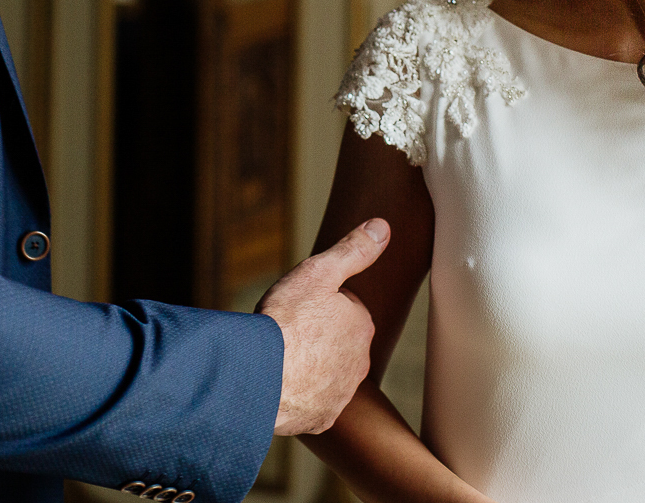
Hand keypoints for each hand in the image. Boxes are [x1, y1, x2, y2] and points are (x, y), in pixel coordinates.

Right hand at [258, 218, 388, 435]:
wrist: (261, 376)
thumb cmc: (287, 321)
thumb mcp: (319, 272)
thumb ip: (353, 250)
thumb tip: (383, 227)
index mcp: (361, 324)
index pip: (343, 308)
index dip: (316, 303)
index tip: (297, 306)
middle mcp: (359, 362)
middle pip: (336, 341)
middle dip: (316, 336)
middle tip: (287, 331)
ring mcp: (342, 393)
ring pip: (325, 372)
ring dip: (308, 365)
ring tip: (280, 358)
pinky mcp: (322, 417)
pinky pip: (312, 402)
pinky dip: (299, 394)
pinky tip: (280, 384)